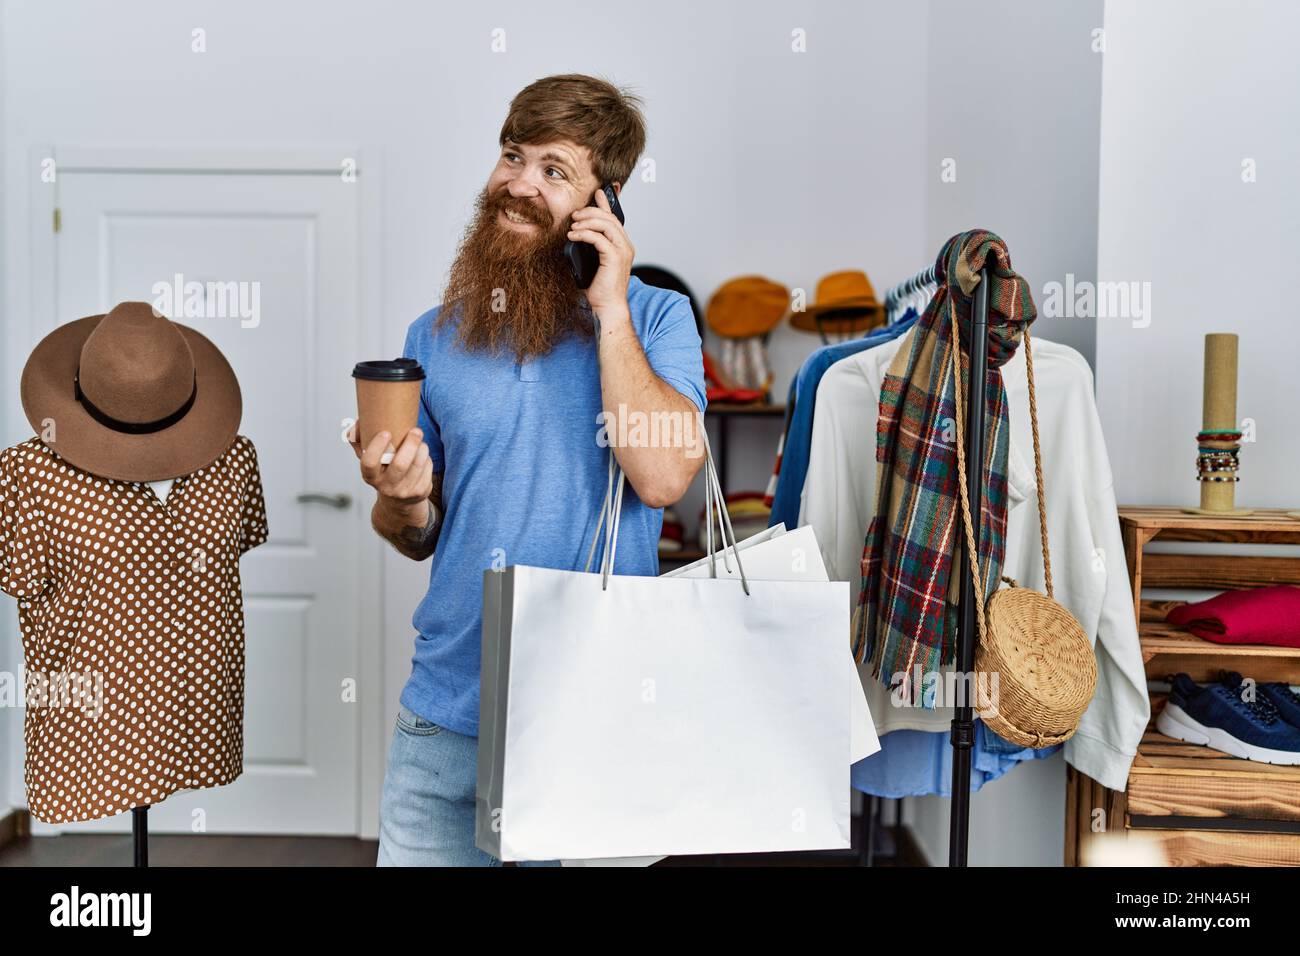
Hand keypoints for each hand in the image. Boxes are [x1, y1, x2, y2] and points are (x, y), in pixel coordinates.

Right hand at [352, 425, 432, 509]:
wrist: (398, 499)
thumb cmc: (382, 470)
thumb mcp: (367, 458)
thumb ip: (358, 439)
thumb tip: (358, 423)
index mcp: (370, 476)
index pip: (369, 463)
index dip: (377, 447)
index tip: (386, 432)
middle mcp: (386, 487)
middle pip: (400, 464)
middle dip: (410, 444)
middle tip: (416, 430)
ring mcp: (404, 491)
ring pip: (417, 465)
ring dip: (422, 448)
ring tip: (420, 440)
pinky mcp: (420, 492)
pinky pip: (427, 469)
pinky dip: (427, 458)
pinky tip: (422, 455)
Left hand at [568, 186, 633, 315]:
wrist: (608, 306)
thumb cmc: (601, 288)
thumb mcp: (594, 262)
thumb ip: (591, 247)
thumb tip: (577, 233)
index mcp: (622, 245)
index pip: (615, 219)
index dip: (606, 204)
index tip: (596, 194)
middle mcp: (626, 245)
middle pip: (610, 218)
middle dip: (591, 211)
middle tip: (575, 214)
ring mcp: (623, 251)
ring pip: (606, 224)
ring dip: (587, 221)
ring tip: (573, 225)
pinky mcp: (615, 257)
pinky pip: (599, 238)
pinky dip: (584, 234)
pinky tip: (573, 235)